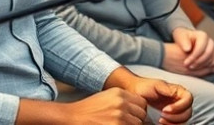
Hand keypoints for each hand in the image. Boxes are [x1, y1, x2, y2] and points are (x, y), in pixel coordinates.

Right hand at [17, 88, 147, 124]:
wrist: (71, 117)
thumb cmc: (87, 110)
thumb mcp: (107, 97)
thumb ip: (123, 100)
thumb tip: (139, 109)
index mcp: (120, 93)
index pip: (142, 103)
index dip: (139, 111)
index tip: (134, 116)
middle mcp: (121, 102)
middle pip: (141, 114)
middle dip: (137, 120)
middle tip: (126, 123)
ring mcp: (118, 115)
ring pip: (137, 124)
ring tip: (119, 124)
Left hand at [125, 77, 192, 124]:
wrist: (136, 92)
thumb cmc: (145, 87)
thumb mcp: (156, 85)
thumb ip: (167, 89)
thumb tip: (175, 93)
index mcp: (179, 91)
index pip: (188, 99)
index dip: (179, 106)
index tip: (165, 109)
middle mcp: (180, 101)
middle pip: (188, 112)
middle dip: (176, 117)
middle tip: (162, 116)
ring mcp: (177, 110)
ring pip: (184, 120)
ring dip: (174, 123)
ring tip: (160, 120)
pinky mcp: (172, 117)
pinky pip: (177, 124)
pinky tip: (161, 123)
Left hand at [163, 28, 213, 75]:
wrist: (186, 40)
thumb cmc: (183, 38)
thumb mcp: (180, 36)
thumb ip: (183, 41)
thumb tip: (187, 49)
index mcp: (203, 36)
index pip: (201, 47)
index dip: (194, 56)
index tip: (185, 63)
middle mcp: (210, 41)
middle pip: (209, 53)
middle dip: (199, 62)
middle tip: (189, 67)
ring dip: (205, 65)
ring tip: (195, 69)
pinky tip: (207, 70)